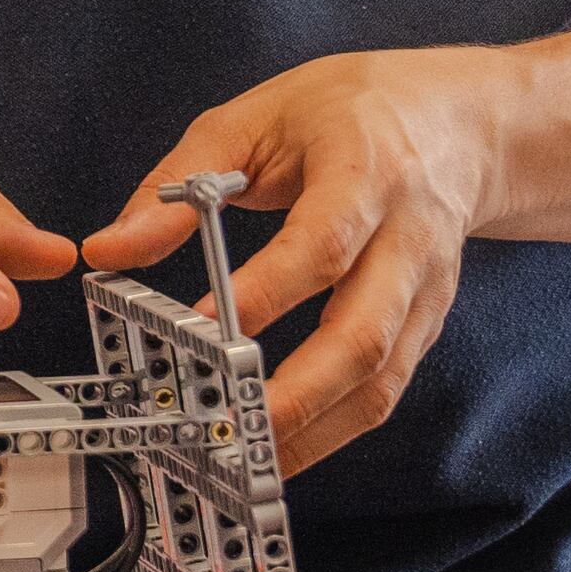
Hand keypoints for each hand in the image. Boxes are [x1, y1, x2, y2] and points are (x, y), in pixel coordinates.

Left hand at [79, 50, 506, 471]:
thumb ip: (178, 183)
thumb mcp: (256, 118)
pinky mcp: (429, 321)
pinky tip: (282, 448)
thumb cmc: (349, 112)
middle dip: (295, 394)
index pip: (321, 243)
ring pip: (381, 377)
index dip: (266, 292)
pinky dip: (334, 429)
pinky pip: (386, 388)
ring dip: (314, 429)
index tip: (201, 328)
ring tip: (245, 459)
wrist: (461, 121)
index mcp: (366, 171)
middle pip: (364, 332)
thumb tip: (109, 249)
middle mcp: (409, 236)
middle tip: (226, 424)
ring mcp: (427, 287)